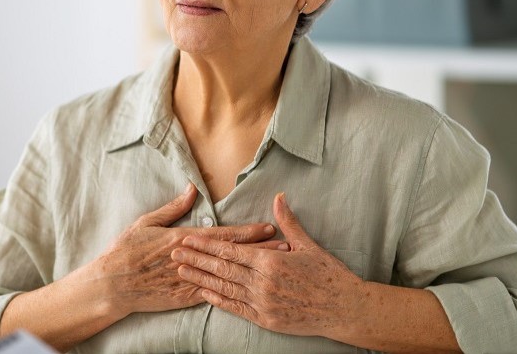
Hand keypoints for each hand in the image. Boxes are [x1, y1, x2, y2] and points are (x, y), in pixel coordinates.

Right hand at [87, 184, 285, 318]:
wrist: (113, 283)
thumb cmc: (127, 250)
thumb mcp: (147, 222)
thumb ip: (173, 207)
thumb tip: (192, 189)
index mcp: (182, 238)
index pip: (223, 235)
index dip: (248, 232)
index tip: (268, 228)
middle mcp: (190, 259)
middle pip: (231, 254)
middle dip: (259, 250)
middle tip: (284, 247)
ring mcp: (189, 279)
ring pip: (228, 274)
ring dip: (252, 270)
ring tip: (275, 269)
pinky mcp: (184, 297)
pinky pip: (212, 294)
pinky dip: (232, 292)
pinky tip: (250, 291)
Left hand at [171, 192, 363, 337]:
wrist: (345, 309)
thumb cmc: (329, 275)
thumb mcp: (308, 245)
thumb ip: (288, 222)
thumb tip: (277, 197)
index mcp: (270, 262)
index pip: (230, 250)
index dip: (205, 244)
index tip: (186, 238)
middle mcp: (262, 283)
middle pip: (221, 268)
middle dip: (195, 260)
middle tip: (172, 253)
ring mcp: (262, 303)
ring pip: (225, 289)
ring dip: (200, 280)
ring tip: (181, 272)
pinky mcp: (266, 320)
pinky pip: (237, 308)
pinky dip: (219, 301)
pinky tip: (204, 294)